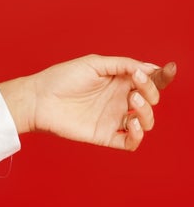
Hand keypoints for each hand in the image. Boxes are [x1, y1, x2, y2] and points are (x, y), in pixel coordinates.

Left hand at [1, 56, 177, 149]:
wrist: (38, 99)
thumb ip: (123, 65)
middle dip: (152, 92)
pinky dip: (137, 136)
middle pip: (152, 100)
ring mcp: (113, 119)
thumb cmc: (62, 78)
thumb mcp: (95, 64)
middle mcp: (120, 100)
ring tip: (131, 101)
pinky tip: (130, 123)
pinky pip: (130, 142)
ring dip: (146, 111)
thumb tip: (148, 69)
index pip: (149, 80)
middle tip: (136, 85)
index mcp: (120, 81)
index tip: (168, 69)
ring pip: (145, 122)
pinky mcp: (105, 135)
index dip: (163, 76)